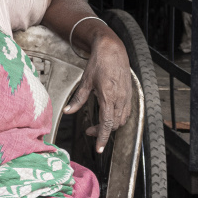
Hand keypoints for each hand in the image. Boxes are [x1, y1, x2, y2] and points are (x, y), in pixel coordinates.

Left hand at [64, 32, 131, 152]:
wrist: (112, 49)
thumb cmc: (99, 63)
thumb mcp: (85, 81)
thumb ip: (77, 99)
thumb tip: (67, 112)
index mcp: (108, 96)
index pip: (107, 123)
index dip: (102, 137)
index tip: (99, 149)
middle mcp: (120, 98)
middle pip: (114, 124)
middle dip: (102, 132)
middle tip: (90, 130)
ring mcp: (127, 96)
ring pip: (122, 120)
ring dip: (111, 126)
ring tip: (98, 125)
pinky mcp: (130, 93)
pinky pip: (127, 112)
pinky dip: (119, 119)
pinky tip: (110, 116)